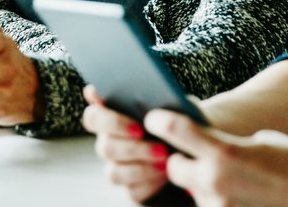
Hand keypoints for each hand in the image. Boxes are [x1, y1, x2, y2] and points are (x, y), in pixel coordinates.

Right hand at [82, 85, 171, 203]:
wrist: (194, 149)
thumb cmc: (179, 121)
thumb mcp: (172, 105)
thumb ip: (154, 98)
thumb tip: (150, 96)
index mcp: (112, 118)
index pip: (93, 116)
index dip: (105, 117)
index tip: (132, 121)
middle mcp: (110, 142)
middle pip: (104, 146)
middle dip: (130, 145)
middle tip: (154, 142)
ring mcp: (118, 167)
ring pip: (114, 172)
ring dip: (141, 165)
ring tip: (165, 157)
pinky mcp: (131, 188)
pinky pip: (132, 190)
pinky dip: (151, 182)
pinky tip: (166, 173)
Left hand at [143, 109, 287, 206]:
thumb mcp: (260, 141)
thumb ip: (228, 144)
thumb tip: (210, 147)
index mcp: (222, 151)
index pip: (175, 130)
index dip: (160, 122)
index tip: (155, 120)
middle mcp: (215, 181)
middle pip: (174, 169)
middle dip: (182, 163)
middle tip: (195, 160)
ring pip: (194, 193)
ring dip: (204, 188)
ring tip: (234, 183)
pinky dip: (220, 201)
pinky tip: (241, 196)